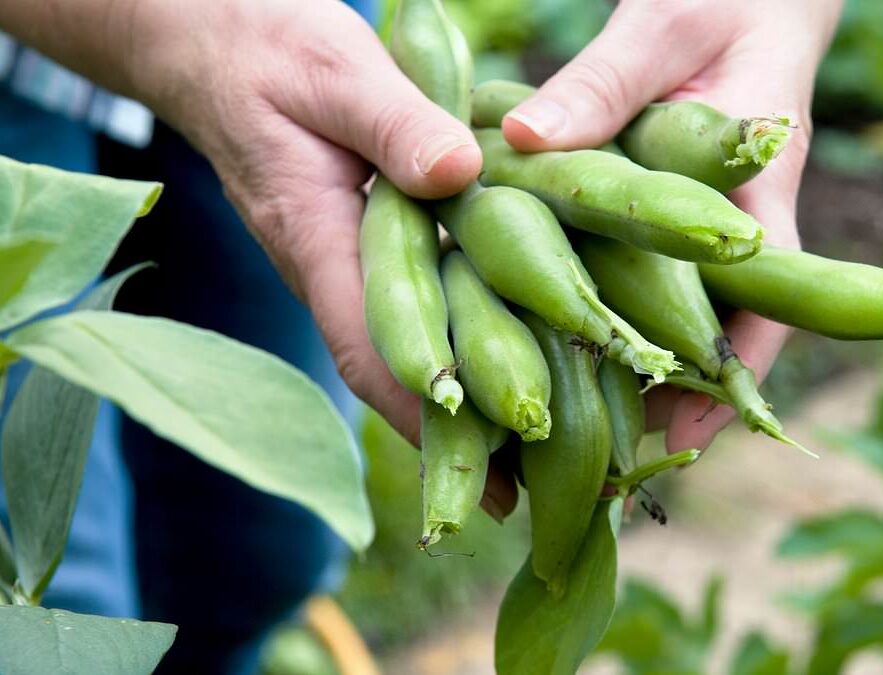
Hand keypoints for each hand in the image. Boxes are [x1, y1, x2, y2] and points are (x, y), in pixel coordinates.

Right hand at [1, 0, 521, 513]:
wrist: (221, 39)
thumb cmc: (268, 50)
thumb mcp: (334, 72)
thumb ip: (393, 122)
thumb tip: (461, 173)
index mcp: (319, 240)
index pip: (373, 348)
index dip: (426, 414)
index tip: (481, 474)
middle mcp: (339, 267)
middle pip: (402, 370)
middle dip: (457, 435)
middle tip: (525, 493)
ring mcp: (356, 259)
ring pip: (419, 342)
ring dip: (469, 396)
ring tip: (537, 450)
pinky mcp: (378, 238)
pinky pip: (428, 298)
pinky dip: (470, 332)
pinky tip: (519, 352)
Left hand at [503, 0, 842, 453]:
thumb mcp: (661, 26)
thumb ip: (602, 81)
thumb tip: (522, 136)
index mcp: (756, 195)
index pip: (764, 311)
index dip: (729, 383)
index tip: (685, 442)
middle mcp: (733, 227)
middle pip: (713, 339)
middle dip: (667, 401)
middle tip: (603, 456)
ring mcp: (702, 226)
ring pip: (674, 316)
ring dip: (633, 368)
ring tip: (569, 420)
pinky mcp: (665, 213)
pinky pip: (639, 275)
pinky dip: (605, 310)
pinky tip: (552, 335)